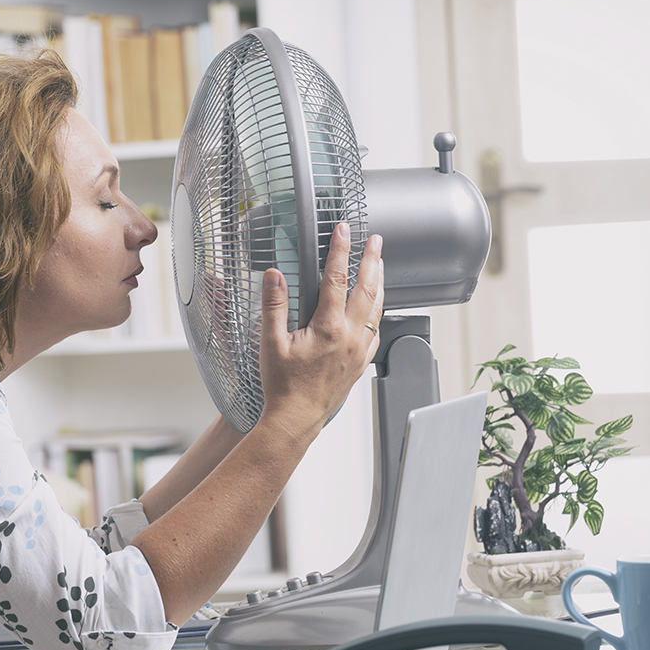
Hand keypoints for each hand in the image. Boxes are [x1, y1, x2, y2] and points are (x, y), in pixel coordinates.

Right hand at [256, 223, 383, 440]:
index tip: (343, 230)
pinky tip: (375, 308)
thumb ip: (273, 306)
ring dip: (379, 283)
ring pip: (377, 309)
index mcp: (328, 328)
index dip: (341, 250)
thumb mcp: (269, 342)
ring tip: (379, 265)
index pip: (337, 279)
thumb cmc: (282, 386)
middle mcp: (350, 338)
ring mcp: (358, 351)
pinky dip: (377, 313)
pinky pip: (376, 332)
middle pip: (367, 289)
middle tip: (375, 240)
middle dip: (372, 260)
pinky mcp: (360, 364)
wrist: (296, 419)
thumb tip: (274, 276)